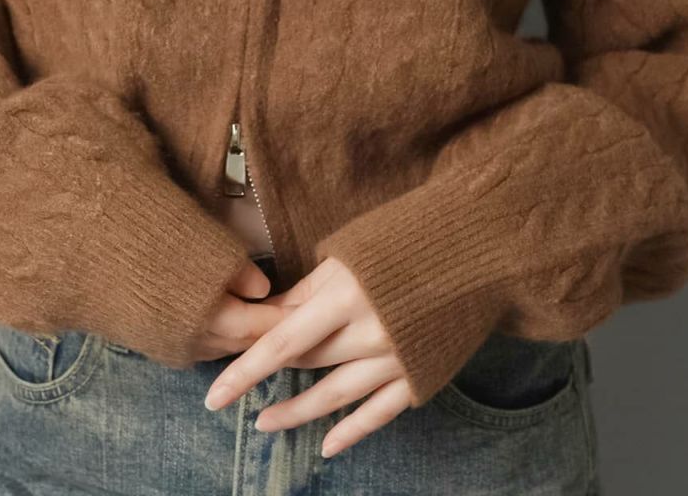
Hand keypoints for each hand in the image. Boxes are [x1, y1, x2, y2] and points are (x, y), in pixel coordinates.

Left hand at [202, 256, 411, 458]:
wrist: (473, 250)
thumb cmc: (403, 241)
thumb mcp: (348, 255)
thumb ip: (308, 291)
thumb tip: (269, 317)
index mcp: (348, 296)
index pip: (284, 342)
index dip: (246, 371)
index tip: (214, 394)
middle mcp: (371, 333)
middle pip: (309, 364)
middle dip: (269, 378)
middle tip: (233, 391)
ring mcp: (397, 359)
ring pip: (336, 396)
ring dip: (298, 412)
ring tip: (264, 424)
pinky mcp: (418, 375)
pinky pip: (379, 412)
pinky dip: (352, 431)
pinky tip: (326, 445)